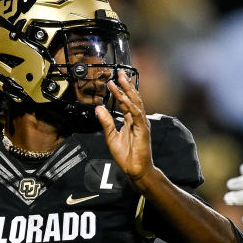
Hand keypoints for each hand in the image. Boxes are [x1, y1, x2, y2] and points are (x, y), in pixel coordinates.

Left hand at [95, 70, 153, 185]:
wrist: (135, 170)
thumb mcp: (111, 137)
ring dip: (128, 91)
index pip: (126, 102)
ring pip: (135, 103)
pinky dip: (130, 105)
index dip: (120, 91)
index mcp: (131, 121)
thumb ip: (106, 122)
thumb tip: (99, 108)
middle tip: (120, 73)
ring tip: (121, 80)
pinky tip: (123, 98)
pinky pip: (136, 115)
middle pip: (133, 99)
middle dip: (126, 85)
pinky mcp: (143, 130)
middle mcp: (138, 120)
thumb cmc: (126, 156)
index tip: (112, 81)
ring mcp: (142, 124)